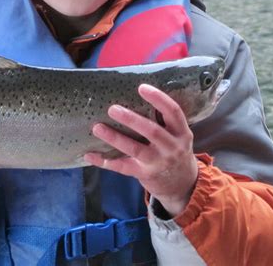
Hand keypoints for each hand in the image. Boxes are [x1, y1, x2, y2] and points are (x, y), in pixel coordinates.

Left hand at [84, 84, 197, 217]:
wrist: (183, 184)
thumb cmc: (173, 149)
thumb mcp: (177, 134)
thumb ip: (162, 119)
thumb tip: (133, 93)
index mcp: (181, 132)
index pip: (173, 112)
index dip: (159, 99)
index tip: (141, 87)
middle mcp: (172, 147)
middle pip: (152, 132)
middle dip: (131, 120)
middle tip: (112, 109)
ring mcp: (158, 163)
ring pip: (135, 150)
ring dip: (115, 138)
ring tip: (97, 127)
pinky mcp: (144, 174)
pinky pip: (122, 167)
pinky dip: (105, 161)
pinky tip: (89, 155)